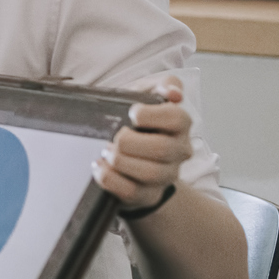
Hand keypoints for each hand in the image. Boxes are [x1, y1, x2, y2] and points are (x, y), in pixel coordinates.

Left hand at [94, 79, 192, 211]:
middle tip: (114, 136)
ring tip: (105, 151)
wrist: (129, 149)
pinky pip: (132, 191)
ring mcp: (165, 175)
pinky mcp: (147, 194)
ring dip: (121, 161)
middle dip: (131, 141)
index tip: (133, 113)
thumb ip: (163, 84)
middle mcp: (178, 151)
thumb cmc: (136, 119)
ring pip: (150, 173)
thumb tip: (174, 92)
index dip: (153, 116)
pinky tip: (99, 166)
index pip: (178, 119)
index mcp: (179, 124)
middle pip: (163, 149)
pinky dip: (111, 179)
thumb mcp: (145, 93)